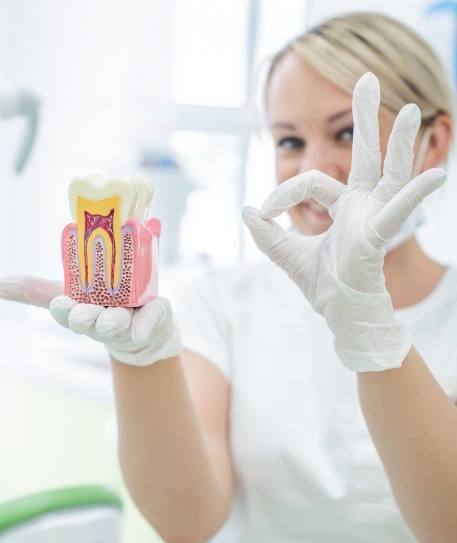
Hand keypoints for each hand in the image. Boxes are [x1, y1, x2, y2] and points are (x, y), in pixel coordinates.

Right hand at [0, 275, 180, 366]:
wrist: (144, 332)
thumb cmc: (101, 307)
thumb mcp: (70, 294)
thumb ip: (36, 290)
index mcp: (82, 311)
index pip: (67, 313)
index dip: (63, 310)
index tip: (60, 303)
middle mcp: (103, 320)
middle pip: (92, 321)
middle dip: (85, 319)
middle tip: (81, 315)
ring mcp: (129, 321)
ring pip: (119, 323)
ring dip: (112, 322)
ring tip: (109, 321)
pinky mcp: (154, 317)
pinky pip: (152, 319)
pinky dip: (145, 325)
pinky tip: (141, 331)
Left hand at [242, 73, 445, 371]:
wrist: (340, 316)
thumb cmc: (323, 286)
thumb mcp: (287, 255)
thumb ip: (267, 234)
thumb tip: (245, 210)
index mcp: (344, 206)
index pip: (313, 181)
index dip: (285, 191)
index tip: (263, 211)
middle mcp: (364, 205)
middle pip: (367, 155)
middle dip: (367, 117)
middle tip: (368, 78)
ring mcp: (374, 218)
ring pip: (390, 174)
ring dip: (400, 144)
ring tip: (412, 110)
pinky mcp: (378, 236)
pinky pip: (397, 212)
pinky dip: (415, 195)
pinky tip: (435, 177)